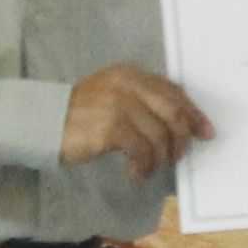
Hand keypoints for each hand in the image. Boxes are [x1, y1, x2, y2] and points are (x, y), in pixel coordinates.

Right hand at [61, 65, 214, 180]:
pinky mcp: (112, 127)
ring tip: (149, 168)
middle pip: (173, 112)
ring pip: (160, 135)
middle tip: (178, 156)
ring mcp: (120, 104)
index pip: (173, 91)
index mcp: (131, 74)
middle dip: (182, 138)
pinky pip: (142, 151)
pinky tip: (136, 173)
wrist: (43, 121)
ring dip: (160, 158)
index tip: (204, 131)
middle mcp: (128, 85)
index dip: (193, 112)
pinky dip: (144, 166)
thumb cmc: (80, 114)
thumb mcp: (113, 97)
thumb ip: (142, 102)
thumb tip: (178, 125)